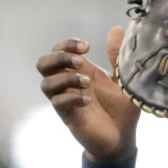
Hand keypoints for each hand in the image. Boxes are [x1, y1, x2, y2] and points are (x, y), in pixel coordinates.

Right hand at [36, 27, 140, 163]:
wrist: (123, 138)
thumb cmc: (122, 108)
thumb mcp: (124, 80)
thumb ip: (117, 57)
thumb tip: (116, 29)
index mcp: (81, 71)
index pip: (59, 50)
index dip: (67, 45)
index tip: (87, 47)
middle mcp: (69, 84)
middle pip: (43, 63)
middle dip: (59, 57)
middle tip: (82, 61)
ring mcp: (66, 100)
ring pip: (45, 84)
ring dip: (65, 78)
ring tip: (87, 83)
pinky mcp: (69, 117)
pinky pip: (58, 104)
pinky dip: (72, 98)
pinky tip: (88, 100)